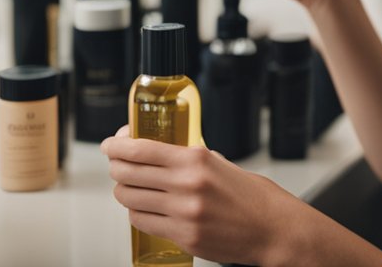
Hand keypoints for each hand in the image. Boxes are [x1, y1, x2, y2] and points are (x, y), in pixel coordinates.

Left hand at [103, 126, 294, 263]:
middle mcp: (186, 185)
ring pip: (129, 200)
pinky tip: (146, 208)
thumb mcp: (219, 163)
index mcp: (195, 160)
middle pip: (127, 174)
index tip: (110, 145)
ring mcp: (183, 214)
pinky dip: (138, 214)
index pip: (141, 149)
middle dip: (116, 168)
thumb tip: (156, 152)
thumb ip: (188, 157)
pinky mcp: (183, 237)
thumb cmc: (251, 196)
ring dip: (124, 192)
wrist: (271, 228)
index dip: (116, 146)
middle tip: (117, 165)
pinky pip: (143, 223)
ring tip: (131, 188)